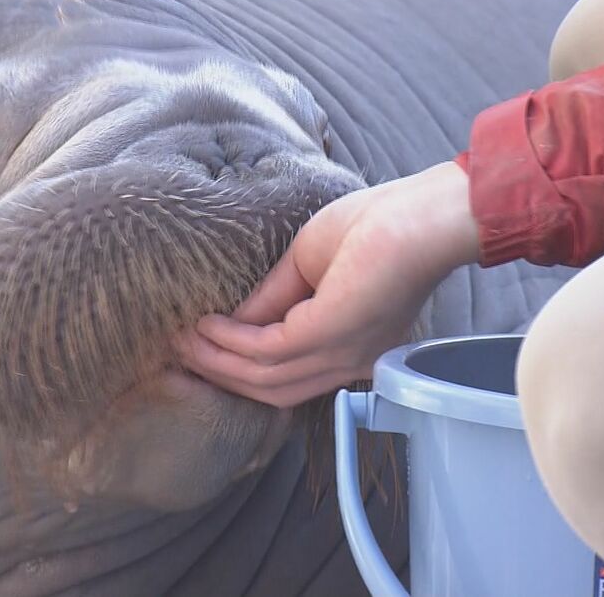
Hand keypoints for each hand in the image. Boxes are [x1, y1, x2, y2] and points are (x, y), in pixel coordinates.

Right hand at [175, 161, 479, 406]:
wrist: (422, 214)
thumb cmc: (380, 225)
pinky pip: (267, 350)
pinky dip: (232, 343)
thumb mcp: (310, 264)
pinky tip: (208, 326)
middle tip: (181, 354)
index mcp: (351, 349)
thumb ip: (275, 299)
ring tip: (185, 341)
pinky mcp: (329, 334)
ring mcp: (341, 353)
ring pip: (265, 378)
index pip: (288, 374)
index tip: (200, 349)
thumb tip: (233, 323)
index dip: (239, 366)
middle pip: (272, 389)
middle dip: (221, 373)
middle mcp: (347, 362)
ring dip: (218, 361)